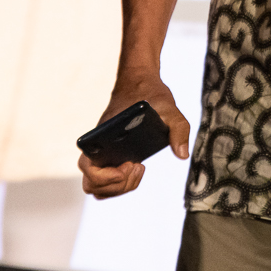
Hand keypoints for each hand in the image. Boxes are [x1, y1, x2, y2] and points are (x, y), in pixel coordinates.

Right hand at [78, 73, 190, 199]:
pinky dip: (119, 184)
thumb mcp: (169, 109)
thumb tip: (182, 154)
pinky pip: (105, 182)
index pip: (88, 169)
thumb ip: (178, 129)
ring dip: (118, 187)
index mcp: (102, 136)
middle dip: (118, 185)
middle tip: (137, 166)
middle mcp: (97, 148)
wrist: (140, 83)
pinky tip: (137, 167)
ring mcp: (101, 154)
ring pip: (96, 187)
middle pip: (92, 185)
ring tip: (137, 167)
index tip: (132, 163)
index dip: (108, 177)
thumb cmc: (150, 94)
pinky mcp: (109, 157)